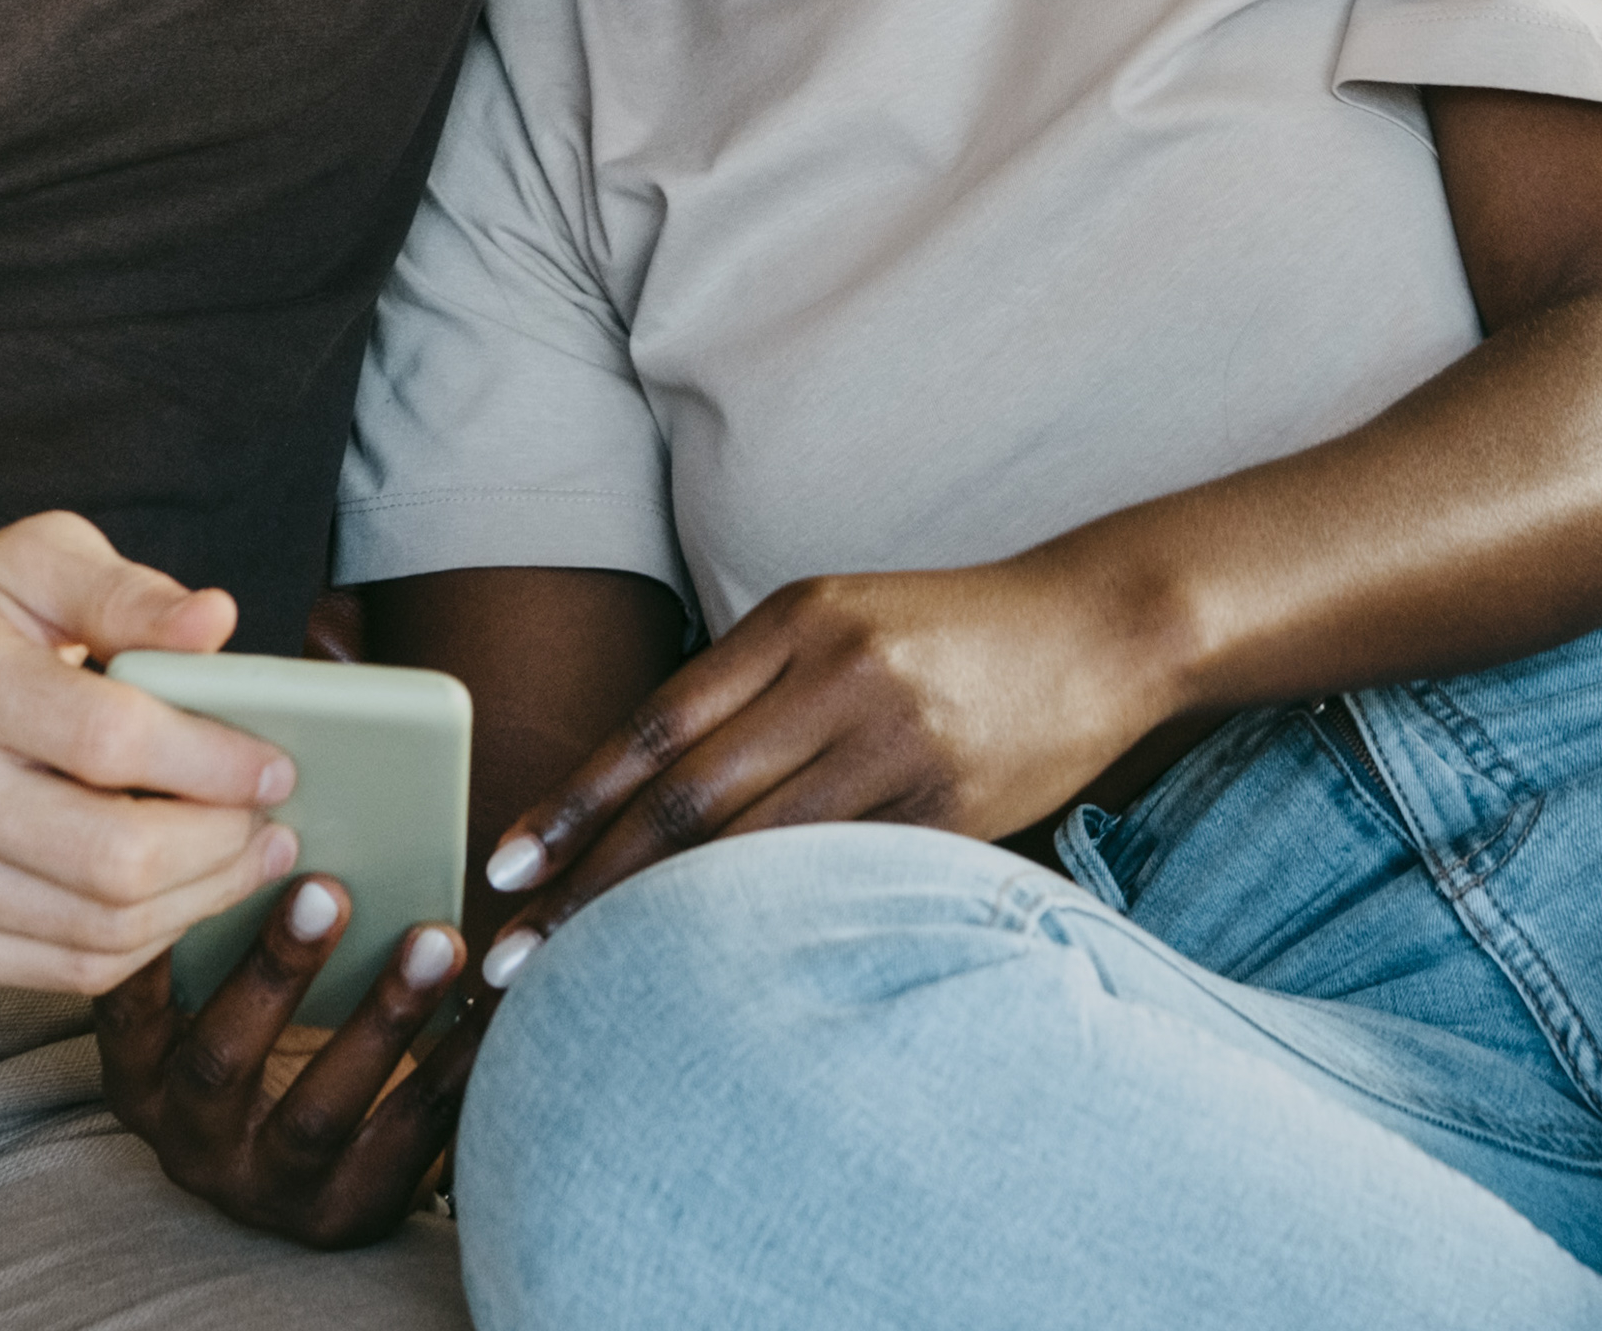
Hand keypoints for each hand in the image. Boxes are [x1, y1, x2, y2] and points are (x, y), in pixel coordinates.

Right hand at [0, 512, 305, 991]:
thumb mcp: (30, 564)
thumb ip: (127, 591)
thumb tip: (217, 624)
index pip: (110, 739)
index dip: (213, 759)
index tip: (276, 763)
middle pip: (113, 856)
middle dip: (222, 845)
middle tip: (271, 819)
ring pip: (99, 929)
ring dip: (199, 901)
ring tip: (244, 857)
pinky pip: (65, 970)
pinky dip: (142, 942)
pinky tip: (177, 896)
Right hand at [94, 872, 490, 1248]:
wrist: (319, 1168)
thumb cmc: (267, 1034)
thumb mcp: (220, 993)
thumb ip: (222, 922)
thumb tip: (264, 802)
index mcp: (142, 1073)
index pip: (123, 1006)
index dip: (154, 937)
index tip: (205, 858)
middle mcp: (188, 1139)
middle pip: (221, 1059)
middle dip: (276, 971)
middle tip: (330, 888)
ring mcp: (264, 1188)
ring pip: (316, 1113)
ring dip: (382, 1017)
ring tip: (438, 941)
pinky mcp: (342, 1214)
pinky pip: (405, 1144)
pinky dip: (450, 1071)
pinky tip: (489, 1011)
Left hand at [473, 557, 1156, 944]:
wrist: (1097, 629)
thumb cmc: (949, 633)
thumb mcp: (839, 622)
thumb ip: (750, 688)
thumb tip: (635, 788)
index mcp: (794, 620)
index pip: (653, 725)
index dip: (571, 803)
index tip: (504, 866)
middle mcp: (835, 676)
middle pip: (684, 797)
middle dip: (590, 884)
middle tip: (519, 955)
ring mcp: (894, 743)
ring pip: (751, 850)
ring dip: (661, 922)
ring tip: (595, 980)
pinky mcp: (947, 806)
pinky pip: (838, 879)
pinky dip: (768, 928)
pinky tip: (721, 973)